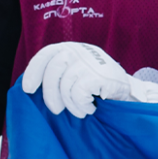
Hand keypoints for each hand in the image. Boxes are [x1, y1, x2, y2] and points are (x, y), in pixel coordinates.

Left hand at [20, 42, 157, 118]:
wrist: (130, 94)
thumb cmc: (98, 88)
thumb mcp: (76, 74)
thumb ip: (59, 74)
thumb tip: (31, 86)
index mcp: (72, 48)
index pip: (47, 54)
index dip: (33, 71)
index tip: (27, 89)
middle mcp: (80, 51)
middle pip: (53, 70)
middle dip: (50, 94)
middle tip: (56, 110)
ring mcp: (91, 61)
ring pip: (66, 84)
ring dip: (70, 104)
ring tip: (80, 109)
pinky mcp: (100, 74)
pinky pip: (78, 92)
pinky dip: (81, 105)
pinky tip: (90, 107)